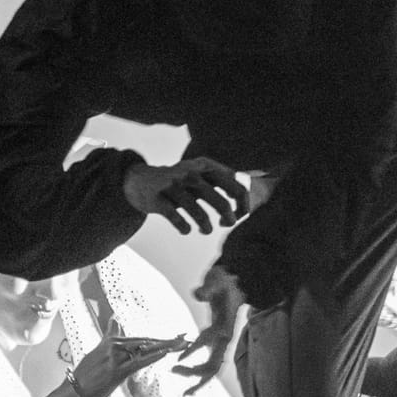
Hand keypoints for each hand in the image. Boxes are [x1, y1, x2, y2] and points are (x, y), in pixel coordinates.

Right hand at [67, 322, 188, 396]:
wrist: (71, 394)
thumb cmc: (84, 377)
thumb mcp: (96, 353)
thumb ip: (108, 337)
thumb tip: (116, 319)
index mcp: (109, 342)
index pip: (139, 339)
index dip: (159, 339)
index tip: (175, 336)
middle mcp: (112, 346)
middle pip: (146, 342)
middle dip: (168, 341)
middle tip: (186, 338)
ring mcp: (113, 358)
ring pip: (145, 350)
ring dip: (166, 347)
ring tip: (182, 344)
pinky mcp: (116, 372)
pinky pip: (138, 363)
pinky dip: (154, 357)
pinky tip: (166, 353)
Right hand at [123, 155, 248, 234]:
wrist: (140, 181)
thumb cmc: (180, 183)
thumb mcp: (202, 175)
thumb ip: (225, 179)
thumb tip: (256, 182)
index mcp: (205, 166)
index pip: (236, 186)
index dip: (242, 205)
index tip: (239, 216)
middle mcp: (190, 173)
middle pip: (220, 201)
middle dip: (228, 219)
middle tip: (226, 225)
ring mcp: (173, 186)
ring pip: (198, 213)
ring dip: (206, 226)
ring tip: (206, 230)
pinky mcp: (157, 200)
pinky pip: (177, 219)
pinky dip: (185, 228)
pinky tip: (187, 230)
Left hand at [176, 263, 244, 393]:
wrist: (236, 282)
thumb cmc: (226, 281)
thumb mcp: (218, 280)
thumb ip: (208, 289)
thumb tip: (198, 294)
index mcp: (224, 326)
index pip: (210, 342)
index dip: (194, 352)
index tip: (177, 360)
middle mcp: (224, 338)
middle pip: (214, 365)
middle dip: (196, 374)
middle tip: (173, 372)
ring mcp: (221, 342)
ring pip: (213, 369)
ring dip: (198, 381)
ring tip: (184, 394)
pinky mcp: (216, 343)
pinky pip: (209, 364)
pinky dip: (198, 373)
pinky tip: (184, 374)